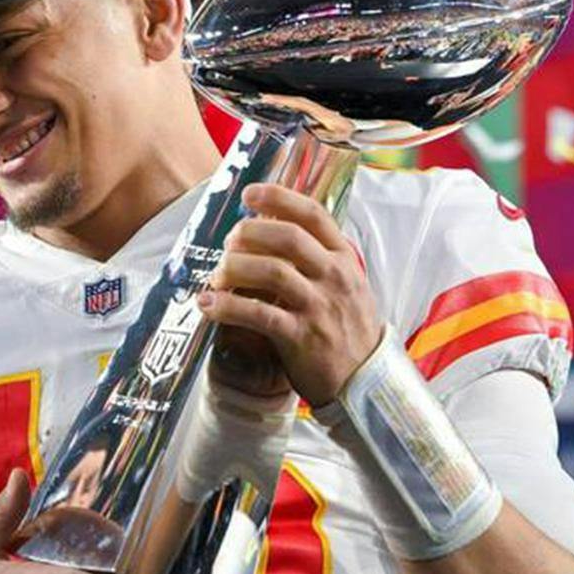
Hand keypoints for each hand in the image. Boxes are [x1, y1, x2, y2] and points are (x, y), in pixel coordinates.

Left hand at [196, 182, 382, 405]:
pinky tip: (207, 304)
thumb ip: (319, 260)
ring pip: (271, 271)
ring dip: (235, 267)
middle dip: (250, 232)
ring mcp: (319, 306)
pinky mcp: (301, 336)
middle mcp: (334, 276)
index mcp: (344, 258)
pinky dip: (227, 306)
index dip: (279, 198)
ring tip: (217, 274)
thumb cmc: (349, 329)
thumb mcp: (347, 285)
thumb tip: (273, 233)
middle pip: (288, 237)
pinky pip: (258, 314)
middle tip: (228, 240)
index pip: (313, 215)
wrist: (366, 380)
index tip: (250, 193)